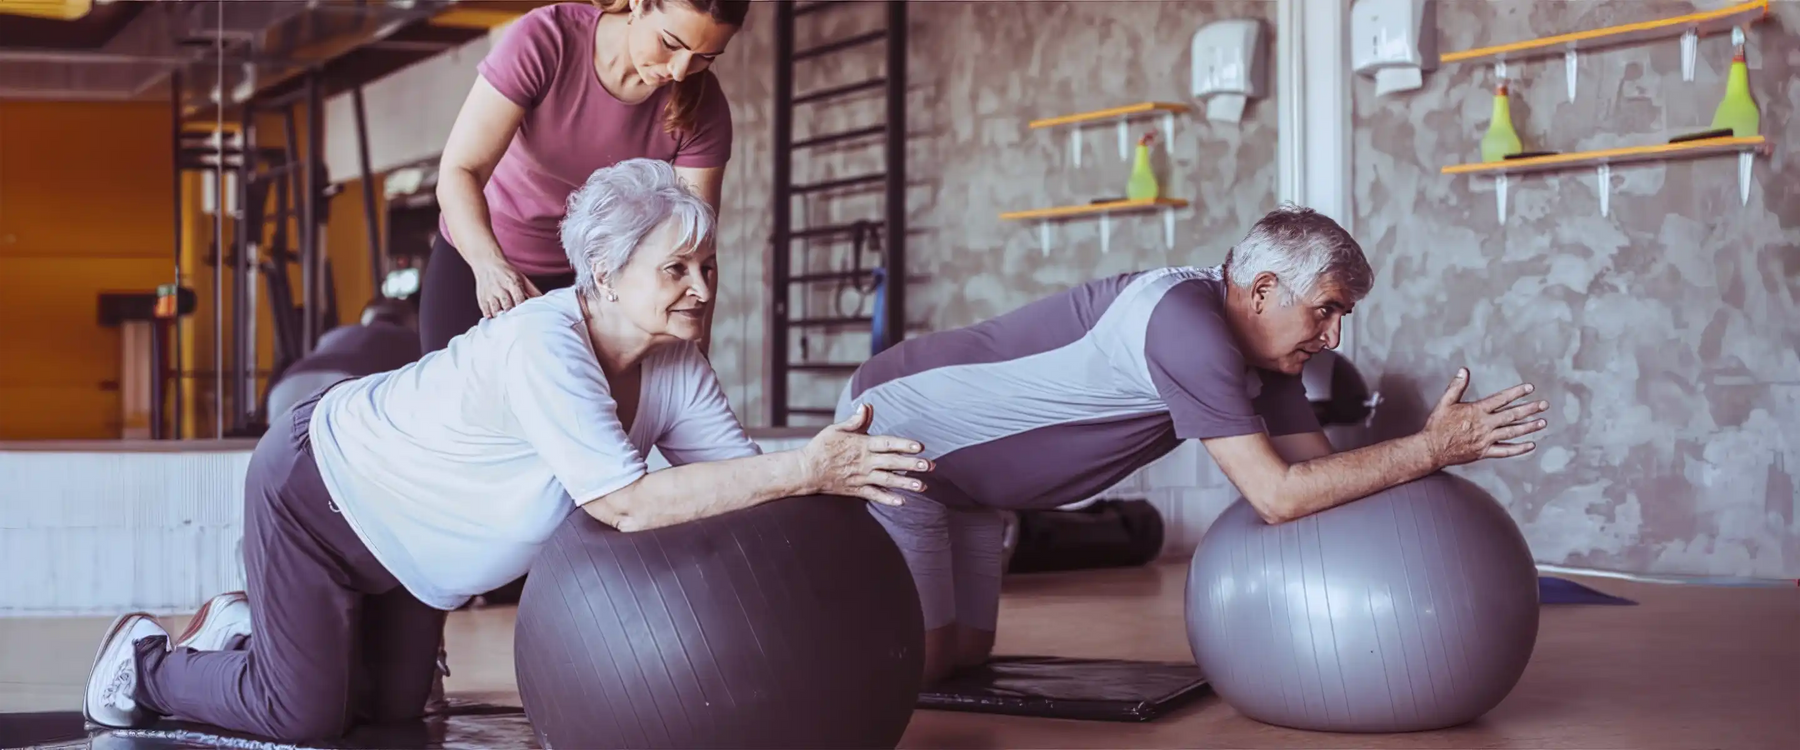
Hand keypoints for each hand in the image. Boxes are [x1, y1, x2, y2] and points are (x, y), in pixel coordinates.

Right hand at [472, 259, 541, 317]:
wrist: (486, 262)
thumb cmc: (506, 272)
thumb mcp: (521, 277)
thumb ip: (532, 290)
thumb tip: (544, 300)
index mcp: (512, 282)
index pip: (518, 298)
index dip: (522, 308)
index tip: (526, 317)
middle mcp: (500, 288)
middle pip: (506, 305)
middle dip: (512, 315)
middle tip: (517, 324)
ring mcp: (490, 293)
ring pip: (495, 309)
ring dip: (501, 317)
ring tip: (506, 324)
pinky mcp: (482, 297)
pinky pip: (485, 309)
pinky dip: (490, 316)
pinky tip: (495, 320)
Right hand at [799, 403, 931, 505]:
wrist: (806, 471)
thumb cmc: (821, 447)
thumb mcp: (836, 429)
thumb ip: (855, 420)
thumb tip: (867, 406)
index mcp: (861, 444)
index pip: (887, 443)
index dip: (903, 444)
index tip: (919, 447)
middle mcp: (864, 462)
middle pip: (892, 463)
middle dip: (911, 465)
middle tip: (929, 466)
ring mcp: (861, 477)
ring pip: (887, 481)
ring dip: (905, 483)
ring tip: (922, 486)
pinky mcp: (857, 490)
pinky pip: (874, 495)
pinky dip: (888, 499)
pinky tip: (902, 502)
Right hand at [1421, 368, 1549, 466]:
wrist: (1431, 448)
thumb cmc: (1437, 425)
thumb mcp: (1445, 402)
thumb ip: (1457, 386)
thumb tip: (1464, 370)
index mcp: (1476, 411)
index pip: (1501, 399)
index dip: (1517, 392)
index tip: (1530, 388)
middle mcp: (1485, 425)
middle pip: (1512, 415)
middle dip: (1530, 409)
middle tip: (1544, 405)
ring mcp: (1486, 439)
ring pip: (1512, 432)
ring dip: (1529, 427)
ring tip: (1542, 422)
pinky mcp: (1485, 452)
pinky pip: (1506, 451)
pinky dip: (1519, 449)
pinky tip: (1531, 445)